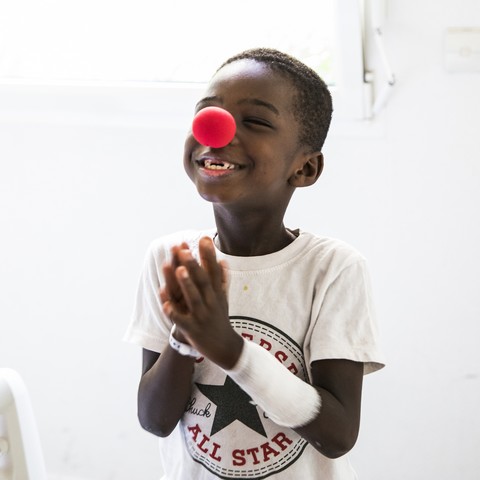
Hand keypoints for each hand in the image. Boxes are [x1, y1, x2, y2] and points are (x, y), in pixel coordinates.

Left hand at [160, 237, 241, 367]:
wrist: (225, 348)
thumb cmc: (220, 319)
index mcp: (216, 293)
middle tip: (184, 249)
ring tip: (178, 269)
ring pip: (193, 298)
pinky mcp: (193, 330)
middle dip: (193, 264)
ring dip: (185, 283)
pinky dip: (174, 312)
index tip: (204, 238)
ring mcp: (202, 316)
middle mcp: (211, 302)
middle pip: (202, 281)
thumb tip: (223, 260)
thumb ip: (221, 279)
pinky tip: (166, 304)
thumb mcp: (223, 298)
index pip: (213, 270)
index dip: (208, 254)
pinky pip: (181, 320)